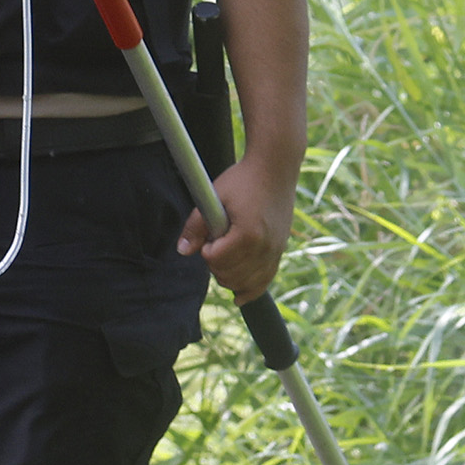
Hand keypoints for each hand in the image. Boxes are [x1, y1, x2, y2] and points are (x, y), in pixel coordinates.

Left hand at [191, 162, 291, 301]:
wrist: (275, 167)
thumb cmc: (242, 179)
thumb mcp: (213, 197)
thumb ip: (195, 226)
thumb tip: (183, 251)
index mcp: (248, 234)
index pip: (216, 260)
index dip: (207, 250)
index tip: (210, 235)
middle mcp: (265, 247)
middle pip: (229, 276)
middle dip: (216, 264)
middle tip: (216, 243)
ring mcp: (276, 250)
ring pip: (246, 283)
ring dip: (229, 276)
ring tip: (224, 257)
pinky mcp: (280, 250)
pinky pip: (266, 280)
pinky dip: (251, 289)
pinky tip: (239, 297)